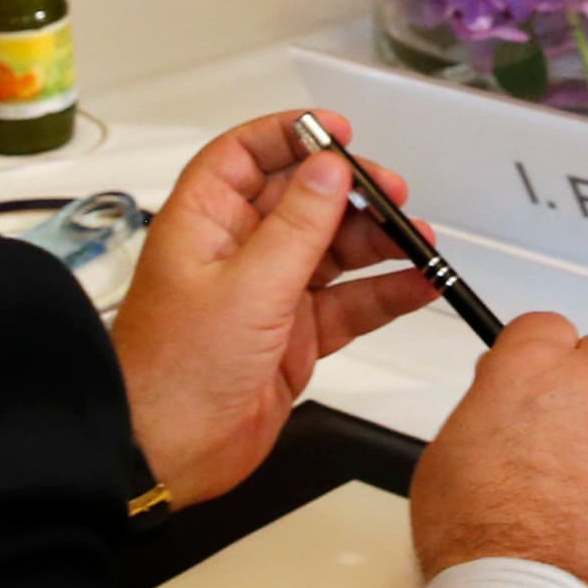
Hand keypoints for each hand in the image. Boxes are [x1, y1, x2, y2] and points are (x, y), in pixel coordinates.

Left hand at [111, 112, 438, 504]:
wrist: (168, 454)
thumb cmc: (173, 373)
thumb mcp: (247, 288)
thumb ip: (298, 227)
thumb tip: (329, 171)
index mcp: (205, 222)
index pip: (247, 154)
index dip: (292, 135)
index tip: (340, 133)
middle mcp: (236, 251)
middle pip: (303, 199)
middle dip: (353, 193)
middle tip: (394, 195)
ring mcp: (267, 293)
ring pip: (333, 251)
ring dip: (378, 244)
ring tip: (419, 242)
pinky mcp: (293, 336)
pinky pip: (348, 302)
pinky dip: (384, 292)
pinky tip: (416, 285)